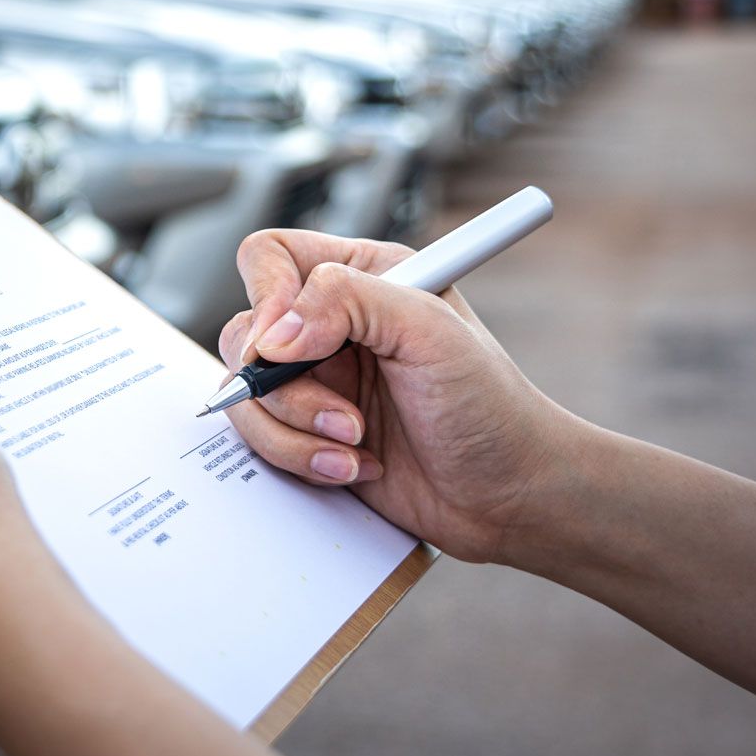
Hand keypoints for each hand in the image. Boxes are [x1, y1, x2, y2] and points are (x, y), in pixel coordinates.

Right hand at [220, 229, 583, 562]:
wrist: (510, 497)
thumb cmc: (492, 408)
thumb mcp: (430, 331)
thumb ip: (347, 302)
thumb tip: (272, 332)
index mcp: (362, 276)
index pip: (270, 258)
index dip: (265, 296)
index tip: (285, 344)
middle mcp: (330, 325)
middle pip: (245, 334)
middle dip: (287, 388)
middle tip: (344, 415)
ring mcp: (315, 381)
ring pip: (246, 393)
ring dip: (295, 430)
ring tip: (356, 444)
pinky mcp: (306, 432)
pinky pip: (259, 438)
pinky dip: (299, 458)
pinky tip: (354, 466)